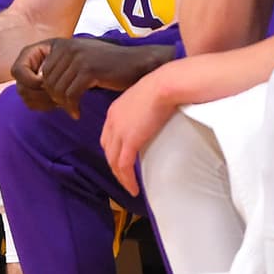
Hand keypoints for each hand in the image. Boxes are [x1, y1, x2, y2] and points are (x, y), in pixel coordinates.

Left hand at [12, 37, 173, 116]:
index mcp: (60, 43)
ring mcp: (78, 57)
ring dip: (63, 104)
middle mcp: (66, 46)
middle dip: (53, 98)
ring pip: (56, 90)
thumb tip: (36, 84)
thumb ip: (59, 67)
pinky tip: (78, 113)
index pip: (33, 69)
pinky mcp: (89, 69)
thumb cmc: (108, 68)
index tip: (49, 98)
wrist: (138, 65)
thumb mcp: (80, 61)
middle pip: (45, 82)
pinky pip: (70, 96)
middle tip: (66, 106)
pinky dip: (72, 107)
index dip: (37, 87)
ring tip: (73, 108)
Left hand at [99, 66, 180, 195]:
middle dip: (114, 165)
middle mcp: (112, 121)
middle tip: (124, 177)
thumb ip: (142, 110)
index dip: (112, 149)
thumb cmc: (164, 87)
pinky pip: (124, 166)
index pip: (107, 135)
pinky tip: (133, 188)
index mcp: (115, 110)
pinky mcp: (130, 140)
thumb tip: (152, 117)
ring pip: (113, 161)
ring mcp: (119, 131)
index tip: (120, 159)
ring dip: (120, 176)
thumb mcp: (145, 98)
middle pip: (108, 149)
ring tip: (129, 187)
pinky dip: (127, 179)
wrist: (166, 85)